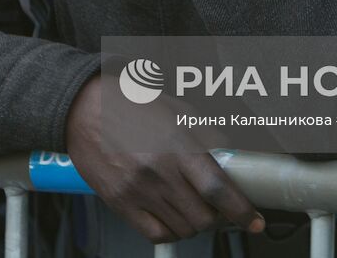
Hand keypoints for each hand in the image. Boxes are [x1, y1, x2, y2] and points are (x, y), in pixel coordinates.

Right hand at [64, 75, 263, 242]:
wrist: (83, 108)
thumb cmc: (130, 103)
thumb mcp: (177, 109)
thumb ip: (206, 134)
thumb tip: (232, 155)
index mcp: (177, 144)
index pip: (217, 189)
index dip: (241, 211)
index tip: (253, 220)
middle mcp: (158, 171)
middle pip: (203, 217)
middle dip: (217, 216)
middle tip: (216, 206)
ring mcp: (138, 190)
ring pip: (183, 229)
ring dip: (194, 223)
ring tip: (190, 205)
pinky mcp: (120, 202)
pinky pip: (156, 233)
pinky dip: (170, 231)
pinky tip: (170, 215)